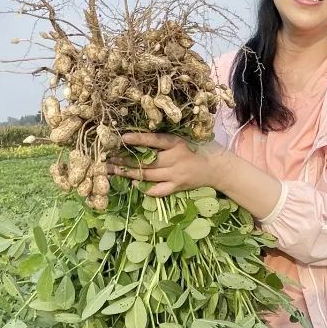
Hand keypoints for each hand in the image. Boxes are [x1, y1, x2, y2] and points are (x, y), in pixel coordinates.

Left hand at [107, 132, 224, 196]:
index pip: (155, 140)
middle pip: (146, 160)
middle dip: (125, 160)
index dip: (138, 139)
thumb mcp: (185, 138)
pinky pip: (158, 190)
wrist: (217, 168)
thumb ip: (165, 139)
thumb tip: (138, 137)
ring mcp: (176, 175)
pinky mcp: (178, 186)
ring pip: (148, 175)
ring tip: (114, 171)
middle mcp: (176, 159)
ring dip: (129, 174)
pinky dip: (146, 188)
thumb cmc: (199, 148)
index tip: (122, 138)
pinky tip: (135, 185)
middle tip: (109, 159)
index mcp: (177, 143)